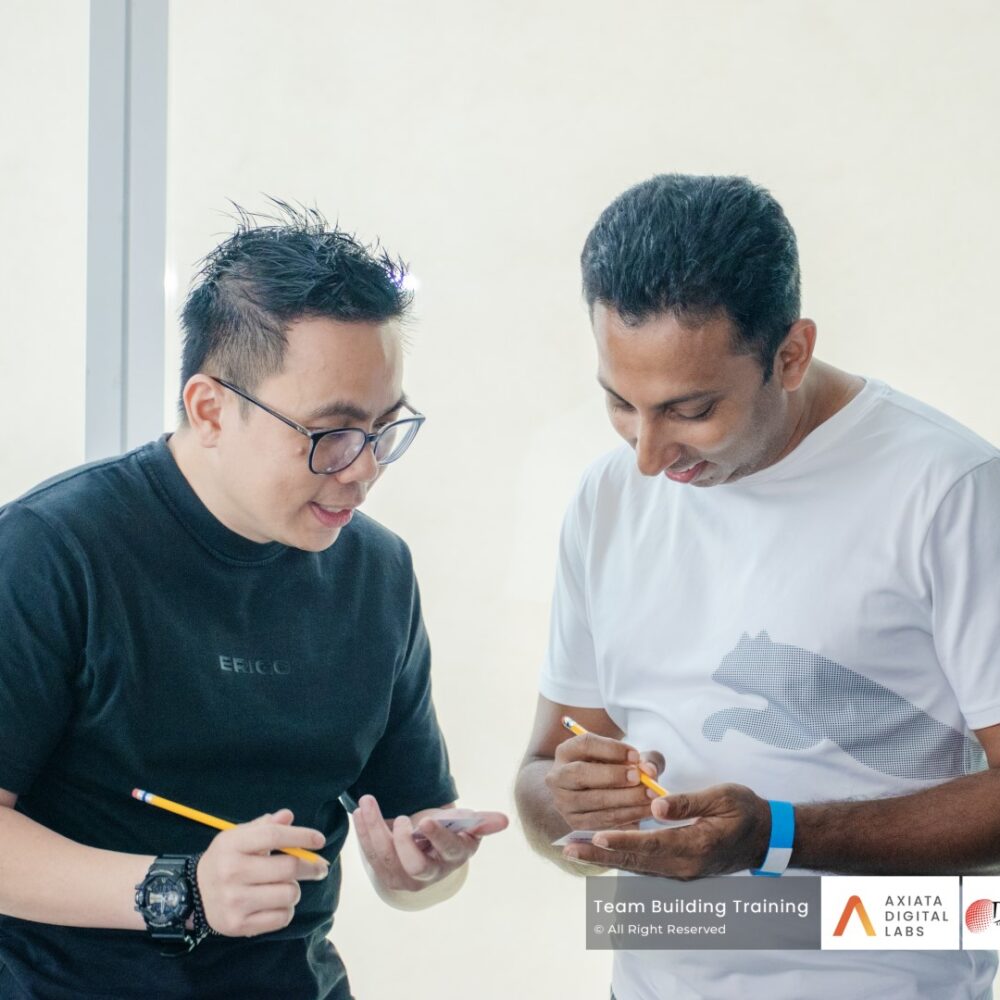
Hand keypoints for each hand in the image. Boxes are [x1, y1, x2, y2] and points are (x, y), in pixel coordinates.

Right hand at [195, 808, 328, 935]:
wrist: (192, 894)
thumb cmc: (224, 860)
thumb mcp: (238, 837)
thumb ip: (264, 826)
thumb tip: (288, 816)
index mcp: (232, 845)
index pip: (274, 835)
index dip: (302, 836)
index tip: (320, 840)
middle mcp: (232, 873)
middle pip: (288, 868)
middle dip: (310, 867)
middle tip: (320, 868)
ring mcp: (235, 901)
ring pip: (288, 894)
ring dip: (295, 890)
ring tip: (287, 886)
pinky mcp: (238, 925)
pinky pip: (281, 918)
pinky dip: (286, 910)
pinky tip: (277, 903)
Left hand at [352, 795, 507, 893]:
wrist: (426, 852)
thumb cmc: (449, 833)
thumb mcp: (466, 827)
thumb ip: (480, 822)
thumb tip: (503, 820)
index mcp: (454, 857)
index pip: (447, 850)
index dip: (438, 836)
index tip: (426, 819)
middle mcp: (430, 873)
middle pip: (415, 866)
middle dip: (403, 842)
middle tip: (400, 818)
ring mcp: (405, 877)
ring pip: (386, 858)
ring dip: (374, 829)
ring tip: (366, 802)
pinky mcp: (385, 875)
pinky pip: (371, 855)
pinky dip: (363, 833)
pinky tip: (359, 812)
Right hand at [546, 730, 664, 829]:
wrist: (592, 793)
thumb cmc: (613, 769)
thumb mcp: (626, 758)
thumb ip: (643, 759)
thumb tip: (650, 770)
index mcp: (566, 751)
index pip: (585, 744)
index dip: (611, 749)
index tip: (636, 755)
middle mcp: (558, 776)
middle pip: (581, 774)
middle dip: (613, 775)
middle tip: (640, 778)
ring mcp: (564, 802)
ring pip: (594, 800)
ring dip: (626, 799)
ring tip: (650, 796)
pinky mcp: (575, 824)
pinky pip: (602, 821)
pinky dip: (627, 816)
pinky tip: (646, 811)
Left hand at [563, 783, 771, 878]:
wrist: (766, 837)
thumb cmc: (745, 810)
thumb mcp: (722, 797)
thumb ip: (687, 803)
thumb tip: (655, 806)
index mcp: (696, 846)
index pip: (651, 844)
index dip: (623, 840)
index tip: (596, 836)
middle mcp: (685, 865)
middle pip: (636, 861)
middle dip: (600, 855)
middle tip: (569, 848)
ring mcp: (682, 871)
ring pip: (637, 866)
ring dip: (605, 858)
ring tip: (576, 850)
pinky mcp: (679, 869)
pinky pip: (645, 865)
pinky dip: (621, 858)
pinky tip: (601, 851)